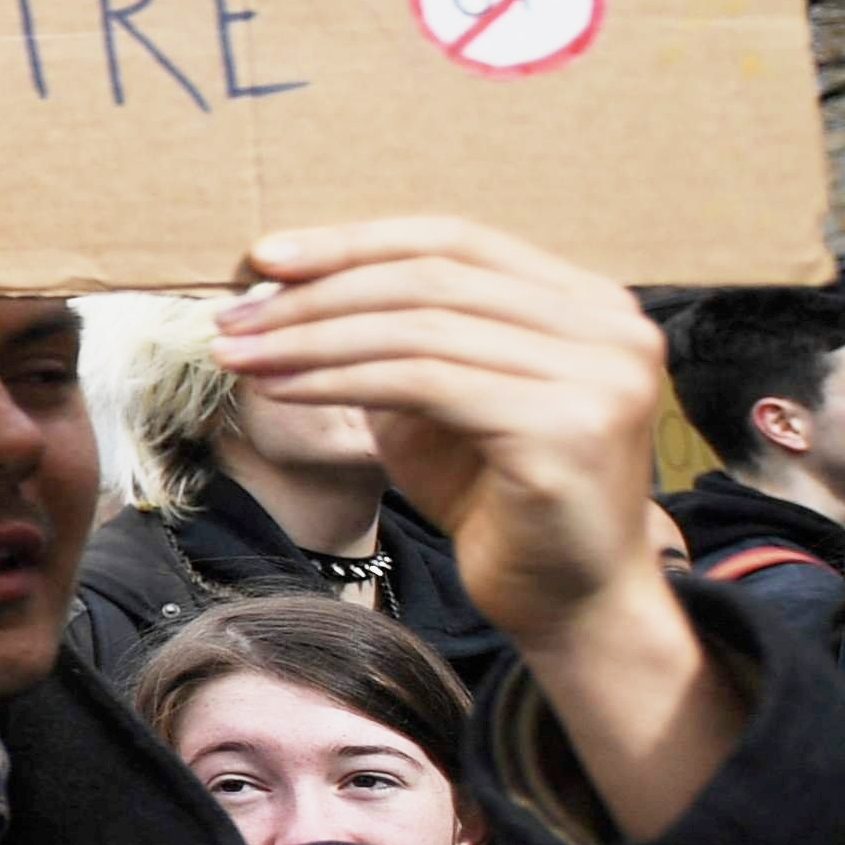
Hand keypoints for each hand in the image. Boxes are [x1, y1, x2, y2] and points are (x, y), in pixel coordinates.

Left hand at [216, 218, 733, 839]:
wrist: (569, 604)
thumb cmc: (500, 506)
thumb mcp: (439, 406)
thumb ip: (395, 343)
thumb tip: (289, 294)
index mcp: (589, 304)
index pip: (454, 240)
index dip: (352, 242)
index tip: (263, 259)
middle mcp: (611, 327)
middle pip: (431, 278)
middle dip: (317, 293)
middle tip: (233, 316)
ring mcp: (598, 374)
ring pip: (418, 328)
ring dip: (310, 339)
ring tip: (239, 355)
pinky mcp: (565, 427)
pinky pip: (422, 382)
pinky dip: (339, 380)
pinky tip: (282, 390)